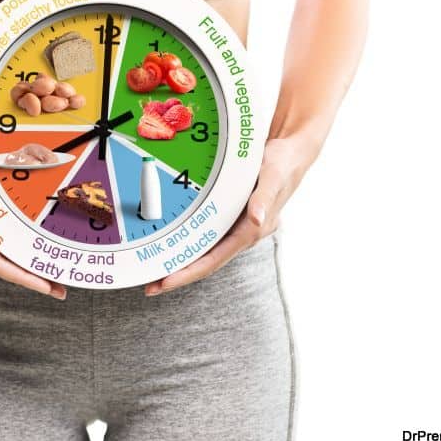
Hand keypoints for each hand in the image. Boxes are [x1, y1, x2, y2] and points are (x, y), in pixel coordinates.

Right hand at [0, 137, 67, 299]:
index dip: (24, 278)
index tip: (47, 288)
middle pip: (10, 259)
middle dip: (35, 273)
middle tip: (62, 287)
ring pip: (13, 243)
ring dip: (34, 254)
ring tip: (60, 265)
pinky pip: (11, 221)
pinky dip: (27, 229)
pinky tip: (44, 233)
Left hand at [143, 135, 316, 296]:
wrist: (291, 154)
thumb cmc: (282, 164)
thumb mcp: (273, 176)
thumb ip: (264, 198)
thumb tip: (256, 220)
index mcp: (253, 230)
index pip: (215, 259)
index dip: (189, 273)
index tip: (167, 283)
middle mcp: (244, 234)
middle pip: (207, 263)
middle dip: (179, 276)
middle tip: (150, 287)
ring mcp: (238, 229)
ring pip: (206, 254)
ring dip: (182, 265)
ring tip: (155, 274)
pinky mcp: (232, 220)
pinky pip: (208, 239)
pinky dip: (190, 248)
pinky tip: (173, 251)